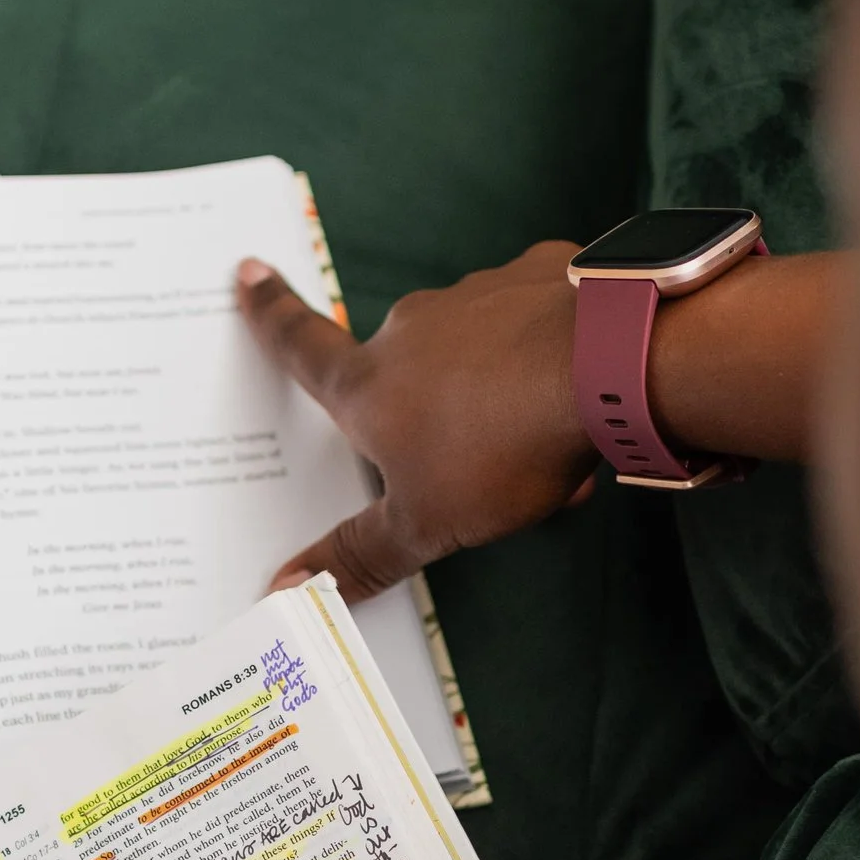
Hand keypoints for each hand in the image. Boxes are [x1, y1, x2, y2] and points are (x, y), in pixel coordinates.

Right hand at [236, 240, 851, 594]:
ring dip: (502, 395)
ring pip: (478, 351)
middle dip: (439, 413)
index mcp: (369, 384)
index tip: (249, 271)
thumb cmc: (501, 447)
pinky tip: (589, 393)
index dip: (271, 317)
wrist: (609, 362)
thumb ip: (362, 554)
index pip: (303, 348)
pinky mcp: (545, 273)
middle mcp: (413, 325)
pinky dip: (552, 358)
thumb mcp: (427, 523)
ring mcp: (479, 291)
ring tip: (553, 449)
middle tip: (491, 469)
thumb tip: (281, 587)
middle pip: (407, 367)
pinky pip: (535, 321)